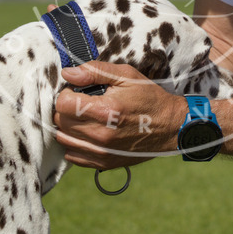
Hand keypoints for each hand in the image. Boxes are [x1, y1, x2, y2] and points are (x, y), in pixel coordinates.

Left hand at [54, 62, 186, 169]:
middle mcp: (101, 134)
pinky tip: (88, 133)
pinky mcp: (104, 162)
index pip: (62, 104)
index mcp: (106, 110)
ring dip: (68, 127)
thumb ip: (95, 71)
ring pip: (63, 139)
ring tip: (84, 118)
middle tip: (82, 103)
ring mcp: (102, 151)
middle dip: (67, 109)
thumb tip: (67, 73)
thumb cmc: (149, 97)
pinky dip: (75, 143)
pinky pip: (73, 156)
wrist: (171, 126)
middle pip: (61, 121)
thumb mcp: (126, 75)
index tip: (78, 92)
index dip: (66, 93)